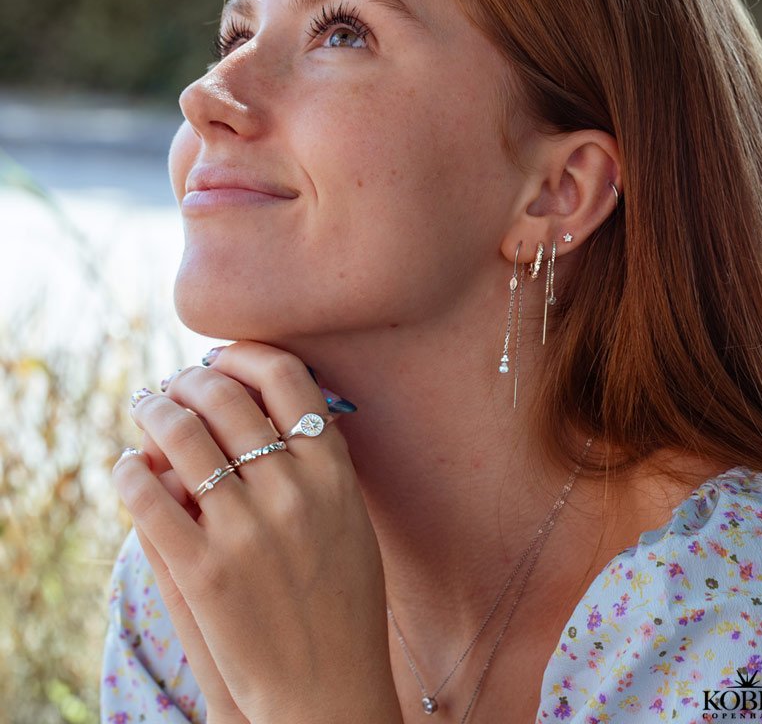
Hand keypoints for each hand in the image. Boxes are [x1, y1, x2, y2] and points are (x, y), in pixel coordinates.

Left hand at [113, 341, 402, 723]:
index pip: (287, 377)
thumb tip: (263, 412)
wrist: (331, 687)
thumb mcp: (351, 518)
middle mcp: (293, 490)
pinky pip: (149, 497)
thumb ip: (318, 463)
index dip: (246, 355)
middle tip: (176, 381)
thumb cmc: (345, 601)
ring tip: (147, 406)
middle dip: (191, 377)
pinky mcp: (204, 572)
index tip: (223, 358)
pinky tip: (129, 466)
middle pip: (226, 397)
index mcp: (333, 472)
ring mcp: (248, 530)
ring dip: (155, 408)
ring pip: (182, 434)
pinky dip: (130, 470)